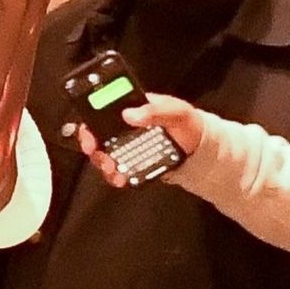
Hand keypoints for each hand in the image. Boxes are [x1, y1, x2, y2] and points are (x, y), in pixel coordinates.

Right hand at [75, 92, 202, 187]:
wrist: (200, 149)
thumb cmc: (188, 124)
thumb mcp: (176, 111)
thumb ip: (155, 110)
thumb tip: (130, 114)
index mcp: (131, 109)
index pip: (101, 112)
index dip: (89, 123)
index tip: (90, 137)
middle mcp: (124, 128)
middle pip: (97, 137)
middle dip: (94, 150)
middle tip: (101, 158)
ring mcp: (127, 146)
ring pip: (104, 155)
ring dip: (104, 164)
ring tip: (114, 172)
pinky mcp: (133, 163)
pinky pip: (118, 169)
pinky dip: (116, 176)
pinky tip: (121, 179)